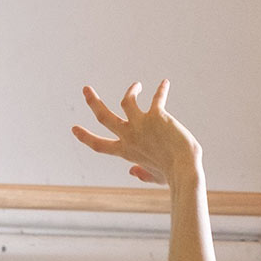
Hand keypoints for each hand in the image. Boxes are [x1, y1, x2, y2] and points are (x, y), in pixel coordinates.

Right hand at [71, 81, 200, 187]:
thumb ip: (142, 174)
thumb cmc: (173, 176)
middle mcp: (129, 137)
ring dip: (131, 91)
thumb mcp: (154, 177)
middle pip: (104, 117)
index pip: (99, 145)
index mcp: (126, 152)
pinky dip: (161, 90)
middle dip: (93, 101)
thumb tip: (132, 171)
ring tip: (137, 86)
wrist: (185, 170)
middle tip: (86, 89)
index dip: (85, 137)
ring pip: (126, 101)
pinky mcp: (156, 116)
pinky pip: (156, 98)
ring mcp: (141, 125)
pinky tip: (165, 83)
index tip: (74, 128)